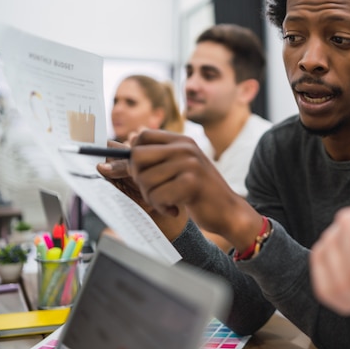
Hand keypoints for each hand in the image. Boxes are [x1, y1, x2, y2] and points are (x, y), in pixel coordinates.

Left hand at [127, 130, 254, 243]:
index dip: (133, 155)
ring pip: (145, 179)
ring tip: (168, 201)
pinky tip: (175, 208)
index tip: (142, 172)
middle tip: (154, 190)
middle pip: (137, 156)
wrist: (228, 211)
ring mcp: (190, 163)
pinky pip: (157, 196)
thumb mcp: (179, 169)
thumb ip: (155, 158)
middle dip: (139, 178)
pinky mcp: (191, 183)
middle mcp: (185, 148)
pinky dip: (162, 207)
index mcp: (182, 141)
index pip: (141, 136)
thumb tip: (121, 145)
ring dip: (152, 198)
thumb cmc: (200, 192)